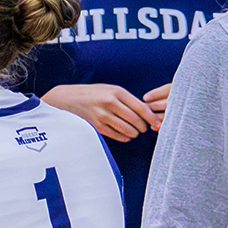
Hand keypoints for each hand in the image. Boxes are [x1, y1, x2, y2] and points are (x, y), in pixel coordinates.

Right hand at [42, 83, 161, 141]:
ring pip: (127, 129)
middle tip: (144, 128)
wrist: (70, 98)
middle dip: (143, 127)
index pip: (141, 107)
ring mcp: (103, 115)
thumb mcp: (111, 89)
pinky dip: (124, 137)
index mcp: (117, 92)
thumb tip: (146, 112)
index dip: (151, 117)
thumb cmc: (94, 93)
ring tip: (135, 132)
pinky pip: (116, 135)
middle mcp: (110, 103)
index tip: (157, 122)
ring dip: (134, 133)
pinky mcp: (97, 126)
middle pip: (135, 120)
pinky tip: (127, 136)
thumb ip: (127, 99)